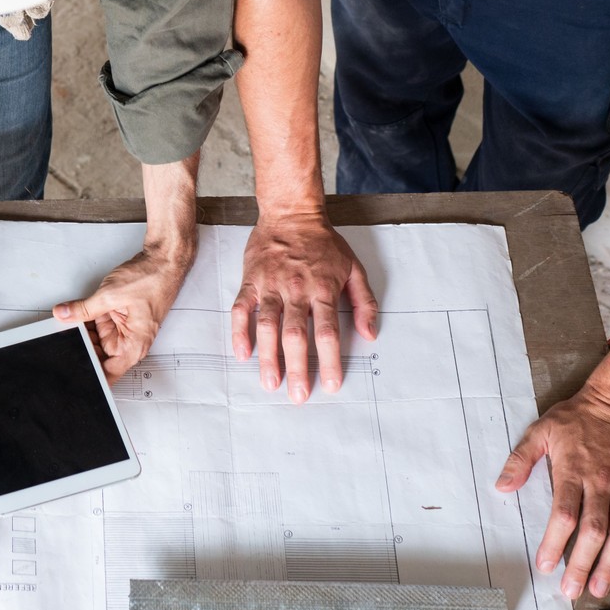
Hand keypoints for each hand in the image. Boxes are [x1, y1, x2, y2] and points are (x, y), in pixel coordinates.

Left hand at [53, 242, 191, 378]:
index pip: (108, 372)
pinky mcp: (118, 318)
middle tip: (64, 337)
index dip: (90, 374)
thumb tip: (64, 315)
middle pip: (98, 356)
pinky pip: (98, 325)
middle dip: (81, 347)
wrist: (163, 261)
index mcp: (134, 345)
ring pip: (95, 339)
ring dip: (82, 331)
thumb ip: (83, 309)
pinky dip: (87, 320)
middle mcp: (130, 341)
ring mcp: (123, 329)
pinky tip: (77, 313)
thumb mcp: (110, 295)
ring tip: (69, 322)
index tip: (72, 371)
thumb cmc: (153, 279)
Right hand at [232, 211, 378, 402]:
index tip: (331, 384)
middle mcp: (296, 290)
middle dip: (297, 368)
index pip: (327, 331)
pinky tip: (242, 353)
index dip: (329, 360)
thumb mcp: (354, 268)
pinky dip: (240, 332)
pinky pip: (241, 309)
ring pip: (267, 326)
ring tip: (270, 383)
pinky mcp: (251, 281)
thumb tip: (370, 333)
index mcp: (323, 289)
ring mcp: (270, 286)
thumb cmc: (323, 243)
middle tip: (297, 395)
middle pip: (296, 335)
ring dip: (268, 357)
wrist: (291, 213)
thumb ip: (364, 302)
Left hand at [497, 385, 609, 599]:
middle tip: (572, 590)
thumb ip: (520, 459)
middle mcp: (601, 483)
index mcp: (573, 471)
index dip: (554, 542)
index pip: (564, 514)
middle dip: (583, 563)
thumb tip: (502, 486)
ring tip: (600, 588)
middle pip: (594, 530)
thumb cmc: (577, 417)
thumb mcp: (540, 430)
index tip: (544, 565)